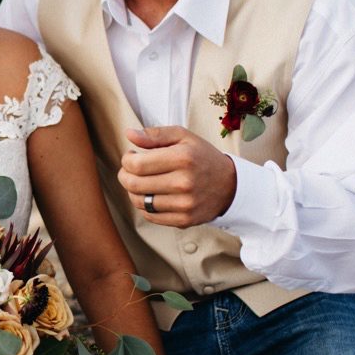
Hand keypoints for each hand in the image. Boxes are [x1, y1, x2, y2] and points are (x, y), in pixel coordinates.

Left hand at [119, 127, 236, 227]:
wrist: (230, 185)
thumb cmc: (202, 158)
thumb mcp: (184, 137)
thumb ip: (155, 134)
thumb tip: (129, 134)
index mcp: (182, 158)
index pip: (136, 165)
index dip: (126, 160)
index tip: (131, 157)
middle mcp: (183, 183)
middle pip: (134, 184)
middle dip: (125, 176)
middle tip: (130, 170)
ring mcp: (184, 204)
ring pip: (139, 201)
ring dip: (133, 191)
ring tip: (141, 182)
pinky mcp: (184, 220)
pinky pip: (150, 216)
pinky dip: (145, 205)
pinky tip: (151, 195)